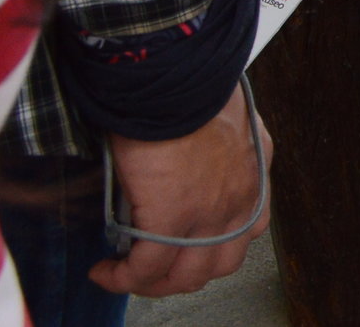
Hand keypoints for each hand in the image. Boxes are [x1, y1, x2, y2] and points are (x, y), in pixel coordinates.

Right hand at [90, 83, 270, 296]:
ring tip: (125, 274)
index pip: (247, 228)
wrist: (176, 76)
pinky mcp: (172, 218)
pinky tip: (105, 270)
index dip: (213, 247)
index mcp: (254, 169)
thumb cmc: (190, 84)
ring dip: (153, 282)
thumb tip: (184, 161)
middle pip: (219, 264)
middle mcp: (241, 196)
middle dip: (183, 274)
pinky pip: (146, 268)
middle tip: (152, 270)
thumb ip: (212, 145)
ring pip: (185, 276)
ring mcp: (210, 212)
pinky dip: (122, 277)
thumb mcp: (221, 116)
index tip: (184, 247)